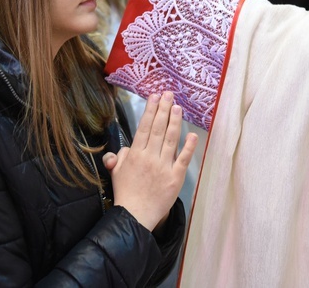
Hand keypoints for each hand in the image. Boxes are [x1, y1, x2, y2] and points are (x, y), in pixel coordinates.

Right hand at [104, 91, 197, 230]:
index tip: (155, 97)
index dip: (151, 110)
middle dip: (164, 109)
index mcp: (136, 154)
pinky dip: (188, 146)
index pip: (144, 127)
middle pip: (159, 128)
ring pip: (171, 139)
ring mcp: (164, 167)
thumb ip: (119, 157)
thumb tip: (121, 150)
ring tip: (179, 107)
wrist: (135, 215)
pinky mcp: (175, 177)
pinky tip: (192, 134)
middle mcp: (150, 157)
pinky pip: (183, 159)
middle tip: (169, 94)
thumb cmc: (125, 193)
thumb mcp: (116, 172)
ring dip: (175, 121)